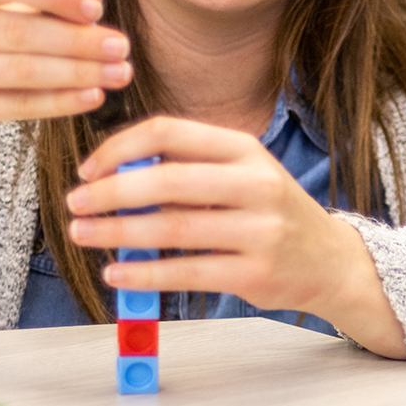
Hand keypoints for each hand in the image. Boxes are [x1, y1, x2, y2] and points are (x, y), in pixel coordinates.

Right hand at [0, 0, 130, 144]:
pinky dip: (62, 101)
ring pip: (23, 72)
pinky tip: (93, 96)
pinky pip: (19, 105)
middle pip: (21, 31)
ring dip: (80, 73)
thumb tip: (92, 0)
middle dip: (80, 41)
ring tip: (118, 73)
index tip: (96, 7)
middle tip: (120, 46)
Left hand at [65, 116, 405, 357]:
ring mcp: (261, 230)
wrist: (329, 259)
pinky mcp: (256, 273)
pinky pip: (187, 272)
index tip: (89, 169)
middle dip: (111, 192)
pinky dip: (144, 274)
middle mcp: (257, 184)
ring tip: (84, 234)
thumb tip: (114, 175)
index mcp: (246, 149)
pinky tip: (116, 271)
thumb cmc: (270, 213)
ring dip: (118, 232)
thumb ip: (188, 169)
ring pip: (174, 228)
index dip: (120, 147)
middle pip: (168, 180)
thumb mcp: (242, 175)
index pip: (170, 131)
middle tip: (76, 203)